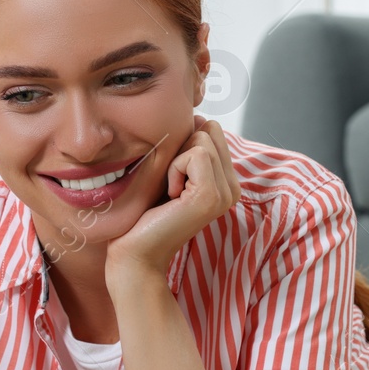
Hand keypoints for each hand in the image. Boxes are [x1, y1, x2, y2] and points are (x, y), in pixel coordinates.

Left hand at [106, 117, 240, 281]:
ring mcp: (226, 193)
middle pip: (209, 130)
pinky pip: (196, 154)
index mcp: (226, 181)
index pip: (212, 130)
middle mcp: (232, 188)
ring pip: (202, 139)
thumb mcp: (170, 172)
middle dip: (181, 149)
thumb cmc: (145, 213)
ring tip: (170, 193)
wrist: (136, 252)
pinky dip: (174, 169)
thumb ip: (188, 147)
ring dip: (175, 161)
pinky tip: (171, 197)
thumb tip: (199, 117)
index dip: (184, 144)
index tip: (173, 178)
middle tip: (170, 185)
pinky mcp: (212, 196)